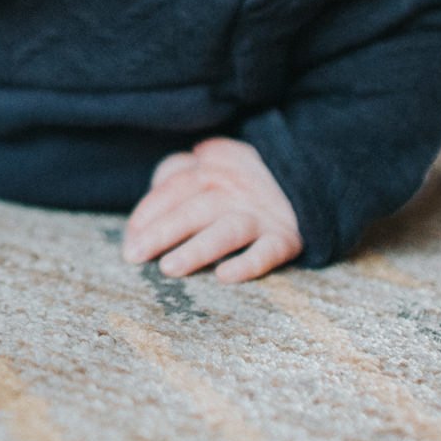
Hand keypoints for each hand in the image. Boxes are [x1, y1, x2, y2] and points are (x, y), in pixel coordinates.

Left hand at [121, 138, 302, 280]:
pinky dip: (248, 263)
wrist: (310, 178)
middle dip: (161, 232)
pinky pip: (269, 251)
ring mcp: (263, 213)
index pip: (175, 184)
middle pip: (195, 207)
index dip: (148, 211)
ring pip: (228, 229)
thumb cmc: (239, 181)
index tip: (130, 239)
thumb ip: (175, 177)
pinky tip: (224, 276)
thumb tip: (141, 215)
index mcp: (214, 166)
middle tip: (134, 256)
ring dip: (198, 249)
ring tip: (170, 268)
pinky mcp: (287, 237)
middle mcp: (238, 188)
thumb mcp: (210, 164)